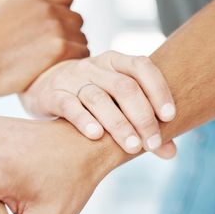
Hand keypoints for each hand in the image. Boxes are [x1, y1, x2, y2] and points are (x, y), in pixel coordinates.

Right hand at [0, 0, 88, 96]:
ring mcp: (55, 25)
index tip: (51, 34)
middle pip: (77, 20)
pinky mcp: (58, 48)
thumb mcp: (2, 16)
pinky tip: (53, 72)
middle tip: (49, 55)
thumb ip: (26, 15)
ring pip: (81, 39)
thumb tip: (32, 26)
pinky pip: (81, 55)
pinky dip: (71, 65)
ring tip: (49, 66)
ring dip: (70, 53)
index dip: (62, 16)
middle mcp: (47, 6)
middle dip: (68, 36)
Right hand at [21, 51, 176, 156]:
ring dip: (118, 124)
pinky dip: (84, 120)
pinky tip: (96, 136)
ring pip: (98, 98)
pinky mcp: (53, 95)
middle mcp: (94, 67)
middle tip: (152, 143)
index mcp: (115, 61)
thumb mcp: (115, 100)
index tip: (169, 117)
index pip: (141, 67)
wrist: (44, 87)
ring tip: (132, 147)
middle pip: (123, 87)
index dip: (158, 90)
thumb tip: (170, 151)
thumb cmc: (90, 97)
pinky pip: (69, 105)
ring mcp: (72, 80)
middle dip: (142, 116)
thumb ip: (143, 121)